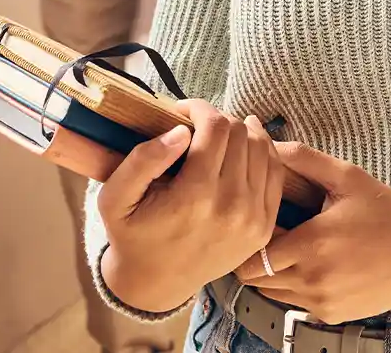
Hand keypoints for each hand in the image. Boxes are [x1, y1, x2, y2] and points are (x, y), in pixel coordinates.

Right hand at [97, 103, 285, 313]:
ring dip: (242, 132)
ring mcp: (254, 218)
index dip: (200, 108)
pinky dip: (262, 152)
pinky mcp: (265, 226)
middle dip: (218, 119)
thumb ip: (142, 160)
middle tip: (197, 126)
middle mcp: (232, 206)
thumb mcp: (115, 198)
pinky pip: (275, 172)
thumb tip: (181, 131)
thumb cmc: (133, 234)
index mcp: (195, 197)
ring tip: (219, 135)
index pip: (216, 127)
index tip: (183, 111)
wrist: (158, 282)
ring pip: (262, 147)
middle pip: (240, 133)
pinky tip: (244, 147)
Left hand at [233, 143, 390, 323]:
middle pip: (256, 278)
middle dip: (257, 258)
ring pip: (273, 294)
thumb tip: (269, 143)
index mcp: (312, 244)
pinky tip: (317, 267)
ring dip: (275, 275)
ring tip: (296, 251)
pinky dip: (297, 289)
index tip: (263, 224)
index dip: (252, 238)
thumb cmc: (388, 214)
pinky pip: (297, 305)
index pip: (252, 255)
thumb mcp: (347, 178)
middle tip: (275, 237)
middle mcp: (313, 279)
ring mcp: (322, 302)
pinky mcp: (332, 314)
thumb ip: (305, 159)